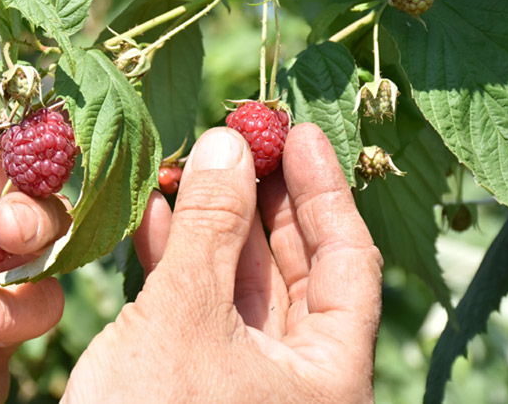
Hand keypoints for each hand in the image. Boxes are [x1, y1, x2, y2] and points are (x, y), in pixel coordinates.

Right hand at [63, 124, 382, 402]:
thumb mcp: (187, 318)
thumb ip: (212, 230)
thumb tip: (230, 144)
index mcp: (327, 373)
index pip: (347, 261)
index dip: (325, 191)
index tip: (301, 133)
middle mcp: (293, 372)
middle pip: (292, 266)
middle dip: (263, 199)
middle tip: (242, 140)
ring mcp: (240, 371)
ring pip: (238, 280)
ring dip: (213, 222)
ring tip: (193, 166)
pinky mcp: (192, 371)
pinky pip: (196, 302)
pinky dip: (179, 257)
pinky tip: (160, 215)